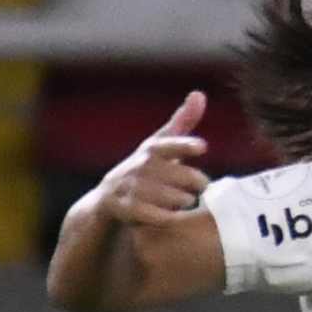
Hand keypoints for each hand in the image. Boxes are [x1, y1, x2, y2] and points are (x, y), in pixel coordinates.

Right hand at [99, 91, 211, 226]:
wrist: (108, 199)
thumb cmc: (145, 170)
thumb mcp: (161, 146)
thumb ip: (182, 123)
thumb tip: (200, 94)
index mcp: (150, 150)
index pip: (167, 144)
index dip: (184, 145)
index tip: (203, 147)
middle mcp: (137, 166)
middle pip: (167, 171)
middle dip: (188, 178)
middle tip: (203, 185)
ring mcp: (128, 187)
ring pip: (158, 193)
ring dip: (176, 197)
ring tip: (187, 200)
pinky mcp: (122, 208)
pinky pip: (145, 213)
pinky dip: (160, 216)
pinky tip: (172, 217)